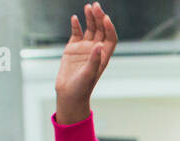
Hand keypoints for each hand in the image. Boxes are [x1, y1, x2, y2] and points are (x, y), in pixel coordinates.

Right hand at [54, 2, 117, 124]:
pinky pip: (76, 34)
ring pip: (89, 30)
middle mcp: (95, 50)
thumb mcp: (89, 74)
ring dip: (90, 18)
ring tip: (88, 7)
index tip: (106, 18)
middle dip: (99, 18)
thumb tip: (98, 45)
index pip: (110, 38)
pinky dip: (76, 25)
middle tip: (96, 6)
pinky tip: (75, 18)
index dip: (110, 28)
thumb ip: (94, 60)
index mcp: (103, 56)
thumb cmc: (82, 88)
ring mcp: (84, 49)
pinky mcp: (72, 49)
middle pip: (100, 30)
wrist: (69, 93)